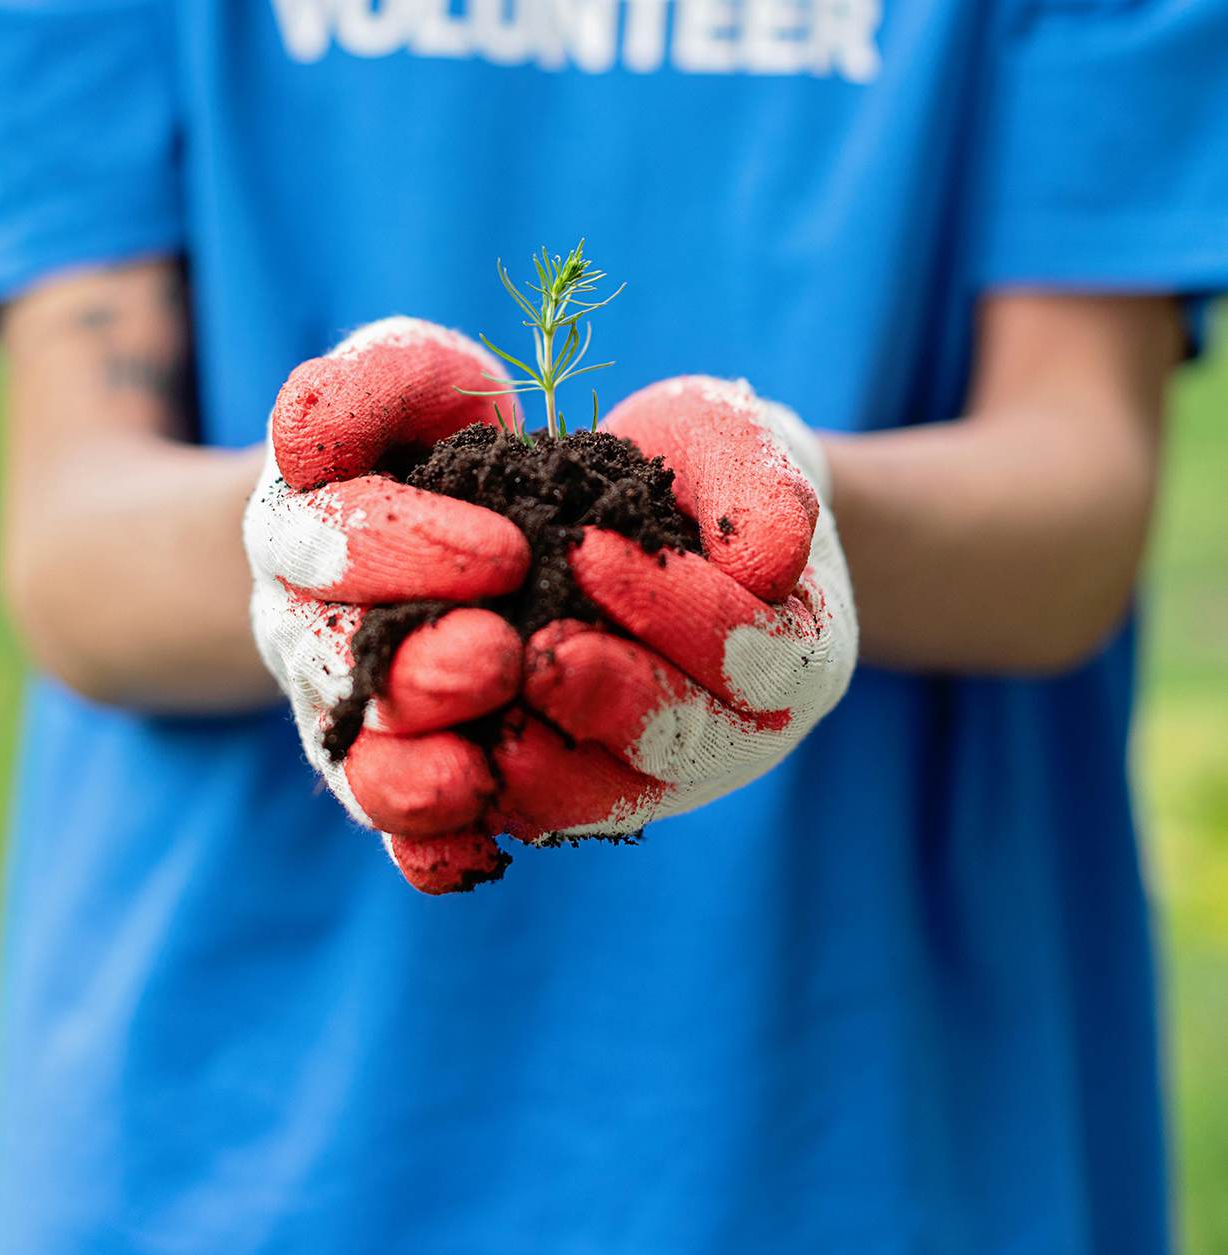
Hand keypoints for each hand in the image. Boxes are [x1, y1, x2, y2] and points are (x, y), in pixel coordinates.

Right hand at [243, 317, 533, 890]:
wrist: (413, 514)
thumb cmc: (418, 431)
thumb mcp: (400, 375)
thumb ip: (365, 386)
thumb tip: (306, 440)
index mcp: (299, 526)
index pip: (334, 539)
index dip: (408, 547)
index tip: (508, 549)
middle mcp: (306, 627)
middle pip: (340, 662)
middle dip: (416, 666)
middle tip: (499, 659)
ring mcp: (345, 709)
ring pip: (356, 759)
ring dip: (407, 777)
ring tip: (470, 781)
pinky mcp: (393, 769)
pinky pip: (396, 824)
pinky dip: (424, 849)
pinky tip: (472, 860)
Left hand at [515, 377, 856, 832]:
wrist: (658, 506)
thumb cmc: (706, 465)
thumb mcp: (741, 448)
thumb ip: (764, 493)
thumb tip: (770, 567)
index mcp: (799, 661)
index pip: (747, 652)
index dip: (671, 607)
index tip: (589, 548)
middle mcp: (741, 737)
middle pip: (685, 743)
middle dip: (609, 699)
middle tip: (535, 653)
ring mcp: (665, 774)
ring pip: (616, 795)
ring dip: (553, 771)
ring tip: (491, 730)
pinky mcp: (589, 784)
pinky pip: (553, 806)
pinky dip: (504, 795)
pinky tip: (454, 761)